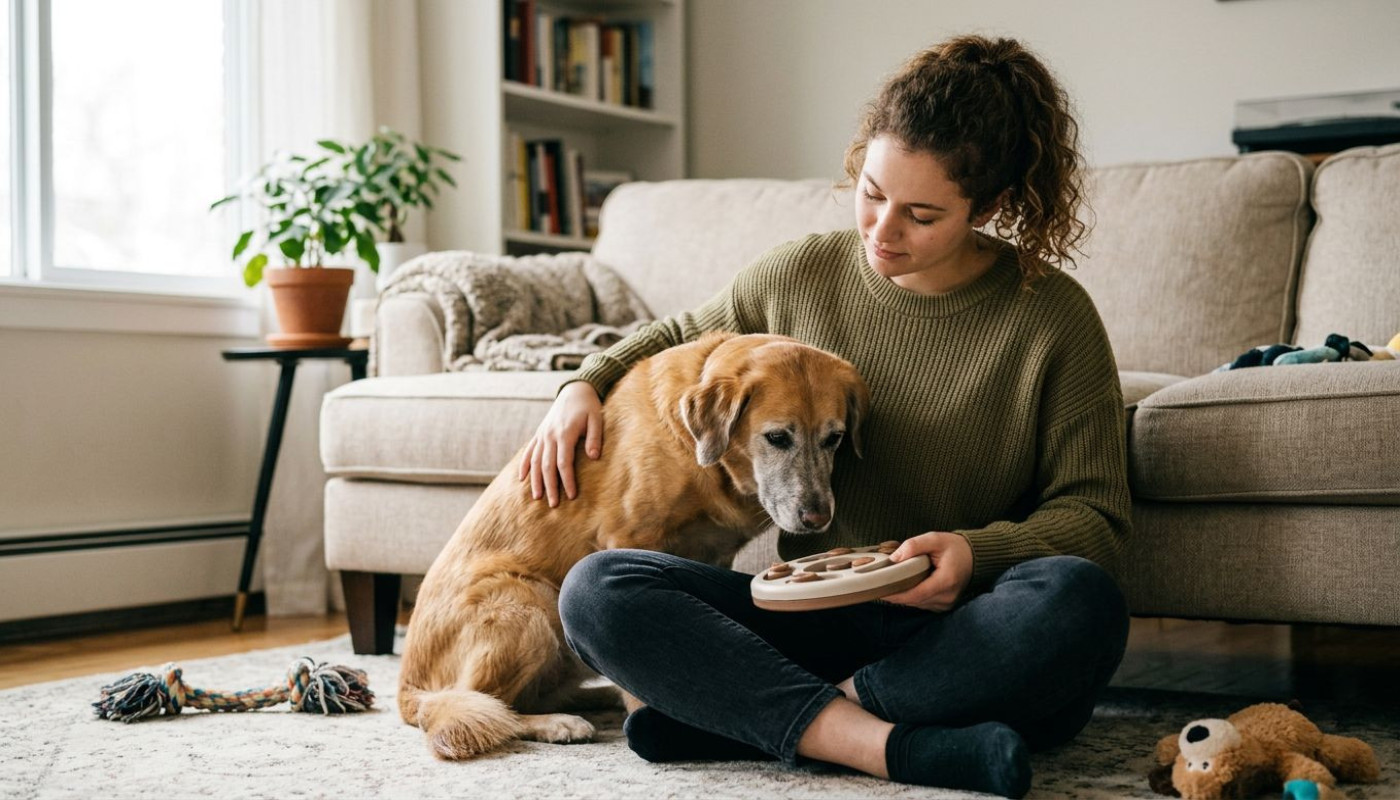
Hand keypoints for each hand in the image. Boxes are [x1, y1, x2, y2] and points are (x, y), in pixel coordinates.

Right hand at [517, 381, 603, 505]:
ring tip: (537, 497)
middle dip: (550, 486)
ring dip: (535, 480)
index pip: (564, 463)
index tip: (572, 496)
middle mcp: (550, 435)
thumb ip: (595, 438)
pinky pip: (529, 451)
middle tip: (553, 505)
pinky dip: (524, 465)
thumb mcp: (596, 419)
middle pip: (547, 466)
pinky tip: (521, 479)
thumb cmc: (589, 406)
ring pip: (535, 461)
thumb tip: (594, 457)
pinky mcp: (539, 433)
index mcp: (565, 434)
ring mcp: (542, 434)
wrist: (575, 390)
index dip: (567, 481)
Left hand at [880, 532, 973, 611]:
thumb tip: (894, 558)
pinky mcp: (945, 605)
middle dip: (896, 594)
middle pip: (914, 601)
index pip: (916, 594)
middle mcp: (948, 597)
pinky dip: (913, 596)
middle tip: (878, 585)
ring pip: (917, 604)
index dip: (896, 595)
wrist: (975, 557)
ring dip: (904, 596)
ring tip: (890, 583)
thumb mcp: (935, 539)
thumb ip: (914, 545)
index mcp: (946, 581)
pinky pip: (923, 603)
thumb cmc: (956, 547)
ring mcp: (947, 603)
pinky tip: (905, 586)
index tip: (879, 591)